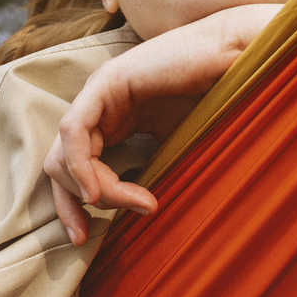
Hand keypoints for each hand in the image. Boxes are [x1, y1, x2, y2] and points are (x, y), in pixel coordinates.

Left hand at [44, 3, 282, 243]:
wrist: (238, 58)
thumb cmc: (218, 99)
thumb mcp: (177, 145)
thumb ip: (153, 170)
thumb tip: (140, 214)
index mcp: (112, 119)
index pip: (72, 167)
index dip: (73, 206)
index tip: (89, 238)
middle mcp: (98, 106)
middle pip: (58, 164)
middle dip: (70, 205)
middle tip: (89, 236)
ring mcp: (99, 91)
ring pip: (65, 154)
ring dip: (92, 190)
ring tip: (138, 204)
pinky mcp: (107, 82)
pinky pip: (76, 133)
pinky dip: (83, 167)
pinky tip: (101, 194)